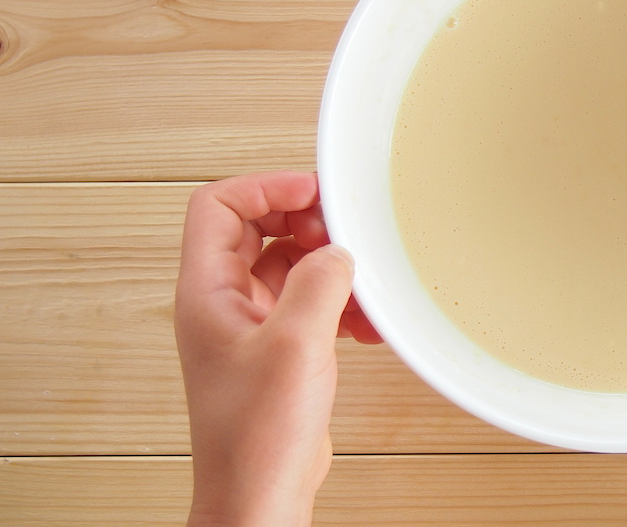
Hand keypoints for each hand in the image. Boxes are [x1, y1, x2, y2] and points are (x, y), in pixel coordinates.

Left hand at [174, 171, 381, 525]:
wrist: (263, 496)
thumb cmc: (257, 439)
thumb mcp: (295, 343)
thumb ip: (318, 282)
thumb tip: (338, 252)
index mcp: (207, 293)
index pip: (218, 206)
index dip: (265, 186)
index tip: (312, 191)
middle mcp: (224, 305)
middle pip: (257, 228)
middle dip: (306, 223)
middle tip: (342, 232)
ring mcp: (251, 328)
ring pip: (290, 266)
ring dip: (330, 268)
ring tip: (360, 286)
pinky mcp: (279, 352)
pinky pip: (309, 304)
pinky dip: (340, 304)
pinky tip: (364, 325)